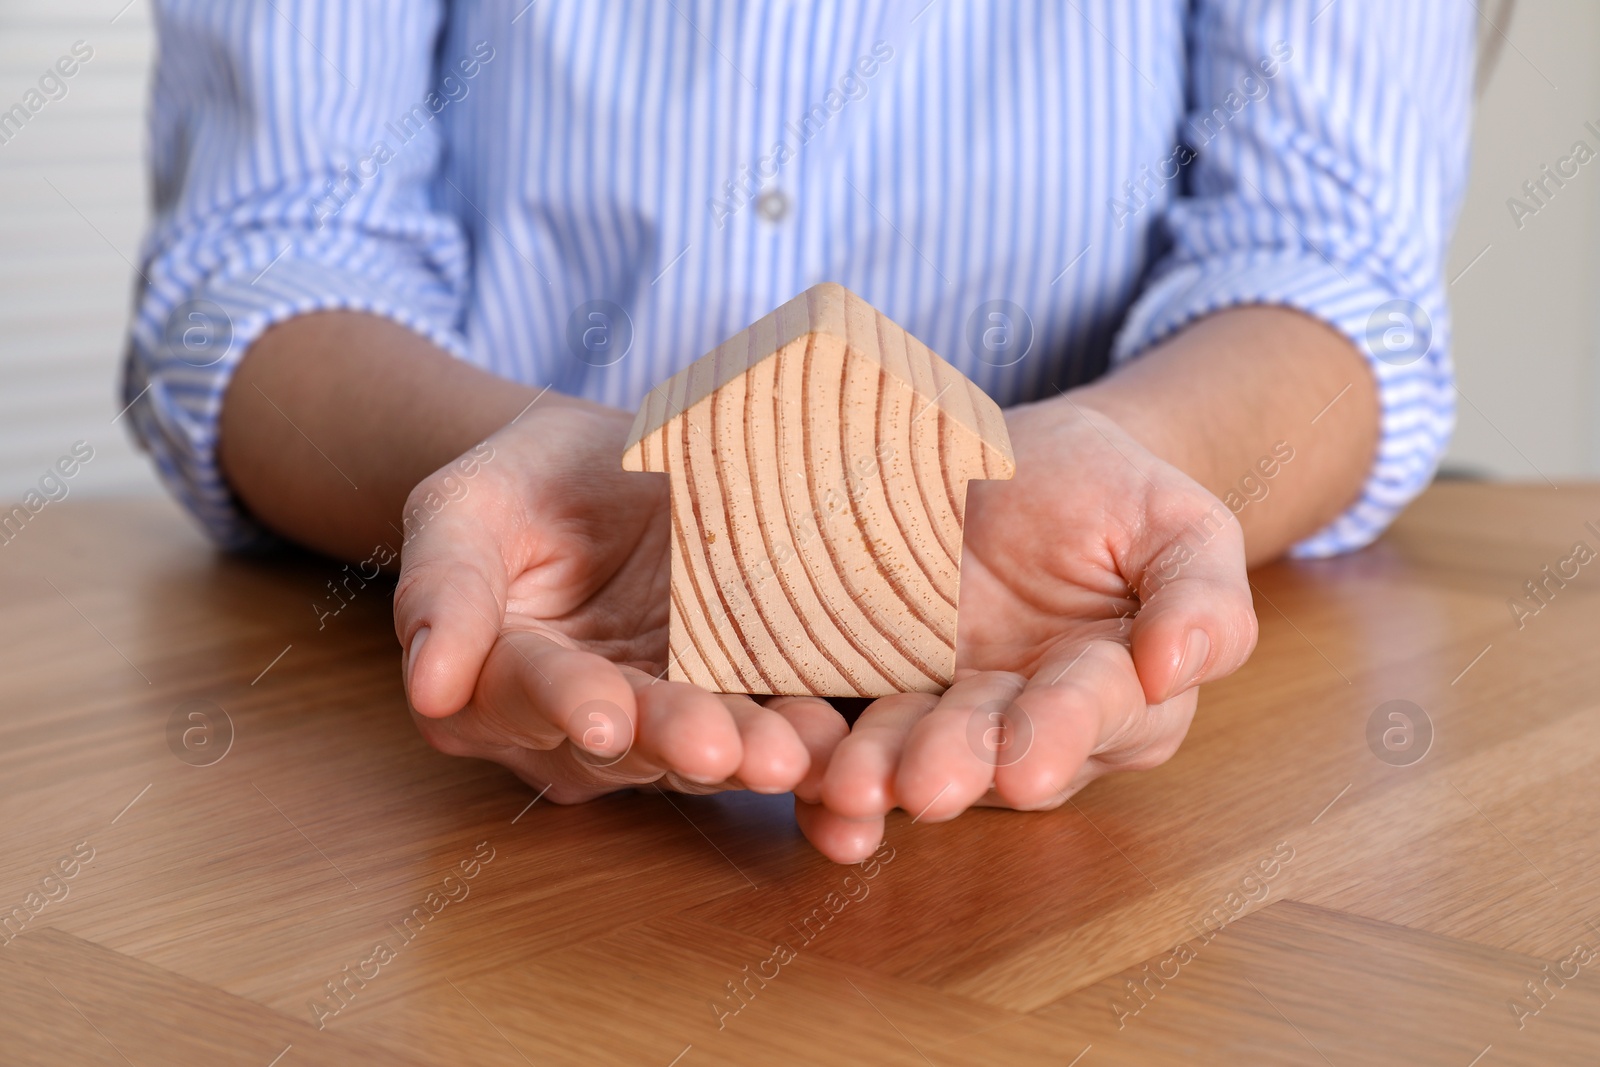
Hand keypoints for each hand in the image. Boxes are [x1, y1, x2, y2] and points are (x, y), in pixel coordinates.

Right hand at [394, 396, 846, 801]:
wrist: (611, 464)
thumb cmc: (526, 478)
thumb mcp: (467, 502)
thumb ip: (444, 585)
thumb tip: (427, 687)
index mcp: (498, 679)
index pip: (528, 695)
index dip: (566, 705)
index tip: (604, 720)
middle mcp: (579, 725)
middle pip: (628, 741)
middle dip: (676, 744)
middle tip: (724, 750)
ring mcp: (665, 719)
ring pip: (704, 749)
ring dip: (751, 755)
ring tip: (796, 754)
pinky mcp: (738, 702)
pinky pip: (770, 725)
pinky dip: (807, 741)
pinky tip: (842, 741)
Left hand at [795, 397, 1259, 861]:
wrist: (1015, 460)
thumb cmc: (1112, 491)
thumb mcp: (1177, 522)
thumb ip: (1198, 594)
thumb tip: (1180, 667)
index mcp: (1118, 691)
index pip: (1092, 712)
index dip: (1059, 736)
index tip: (1027, 767)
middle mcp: (1028, 721)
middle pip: (995, 751)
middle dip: (959, 767)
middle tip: (924, 786)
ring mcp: (944, 711)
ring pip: (915, 753)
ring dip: (881, 776)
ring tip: (848, 787)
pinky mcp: (872, 689)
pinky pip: (848, 729)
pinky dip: (823, 765)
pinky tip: (803, 782)